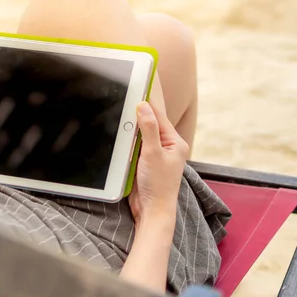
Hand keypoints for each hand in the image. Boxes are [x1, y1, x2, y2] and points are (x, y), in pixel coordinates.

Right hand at [128, 101, 188, 228]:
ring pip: (140, 135)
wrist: (152, 211)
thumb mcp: (152, 153)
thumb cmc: (158, 186)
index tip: (138, 86)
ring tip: (121, 115)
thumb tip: (143, 105)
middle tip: (125, 100)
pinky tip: (121, 137)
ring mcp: (155, 155)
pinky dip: (127, 143)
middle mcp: (167, 147)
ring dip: (131, 130)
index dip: (147, 102)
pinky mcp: (144, 163)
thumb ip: (148, 128)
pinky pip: (134, 147)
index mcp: (175, 142)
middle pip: (149, 124)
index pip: (159, 116)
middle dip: (137, 116)